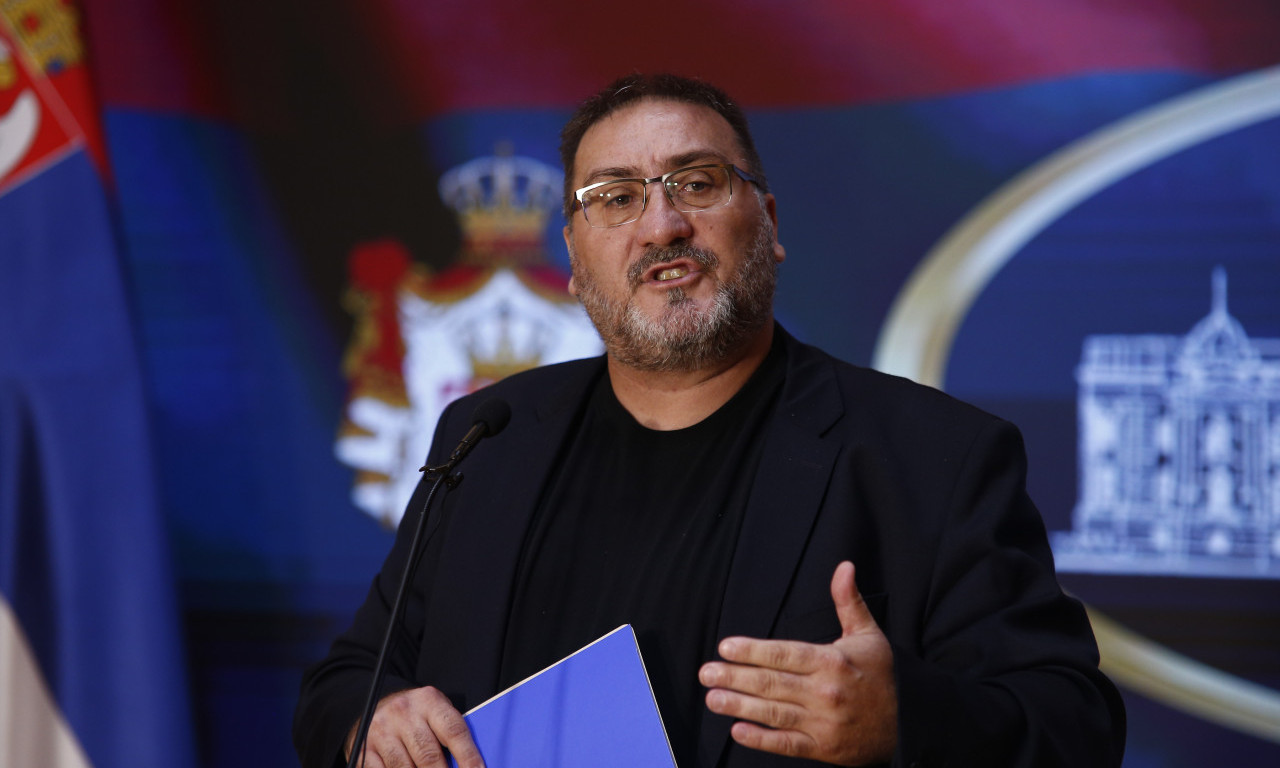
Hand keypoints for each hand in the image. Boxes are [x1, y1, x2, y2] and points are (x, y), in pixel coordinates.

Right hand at [344, 686, 483, 767]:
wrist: (377, 703)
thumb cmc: (416, 714)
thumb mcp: (435, 713)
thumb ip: (450, 735)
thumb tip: (472, 764)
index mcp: (429, 701)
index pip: (454, 731)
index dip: (469, 757)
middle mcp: (404, 712)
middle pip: (429, 756)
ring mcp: (382, 730)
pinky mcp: (365, 748)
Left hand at [698, 561, 896, 765]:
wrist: (911, 722)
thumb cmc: (883, 676)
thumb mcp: (868, 634)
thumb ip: (848, 601)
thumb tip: (844, 566)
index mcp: (832, 661)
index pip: (784, 654)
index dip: (752, 651)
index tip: (726, 647)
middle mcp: (825, 692)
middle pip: (772, 683)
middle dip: (734, 677)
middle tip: (706, 673)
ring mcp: (824, 723)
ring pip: (774, 713)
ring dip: (739, 706)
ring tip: (712, 698)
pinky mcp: (825, 748)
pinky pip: (788, 744)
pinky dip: (761, 740)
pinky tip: (737, 730)